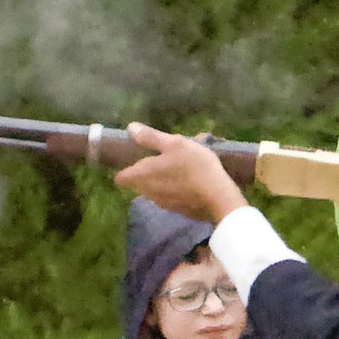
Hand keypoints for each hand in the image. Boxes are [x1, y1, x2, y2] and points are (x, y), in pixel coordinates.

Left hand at [115, 122, 248, 224]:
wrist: (218, 197)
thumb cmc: (195, 166)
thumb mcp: (174, 144)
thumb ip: (150, 137)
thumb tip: (130, 128)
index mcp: (143, 175)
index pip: (120, 178)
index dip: (125, 169)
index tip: (135, 160)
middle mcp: (148, 192)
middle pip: (138, 183)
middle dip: (145, 173)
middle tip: (162, 159)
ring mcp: (162, 203)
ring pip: (153, 190)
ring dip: (160, 181)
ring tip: (179, 168)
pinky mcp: (177, 210)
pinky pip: (168, 197)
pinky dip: (173, 190)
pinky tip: (189, 181)